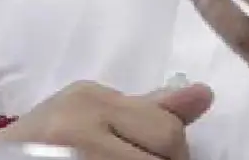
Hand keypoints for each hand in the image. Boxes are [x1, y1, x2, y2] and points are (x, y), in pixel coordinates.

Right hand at [0, 80, 213, 159]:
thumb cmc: (43, 140)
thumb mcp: (90, 112)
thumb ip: (147, 108)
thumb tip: (205, 94)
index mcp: (89, 100)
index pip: (167, 131)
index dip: (174, 152)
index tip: (159, 157)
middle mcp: (79, 127)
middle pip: (165, 154)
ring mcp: (73, 157)